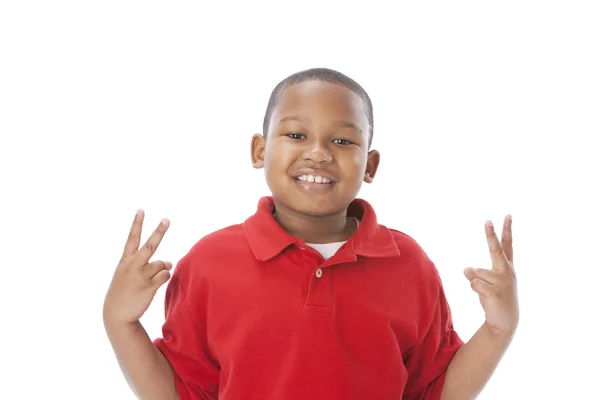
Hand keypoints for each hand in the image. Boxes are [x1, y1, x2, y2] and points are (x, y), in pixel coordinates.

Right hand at [103, 209, 171, 323]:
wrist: (116, 314)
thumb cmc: (124, 292)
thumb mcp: (128, 275)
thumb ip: (149, 265)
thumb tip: (169, 262)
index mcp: (126, 261)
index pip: (132, 238)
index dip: (137, 224)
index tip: (141, 210)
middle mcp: (133, 266)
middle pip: (149, 245)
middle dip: (159, 232)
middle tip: (167, 219)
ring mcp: (140, 276)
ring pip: (162, 263)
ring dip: (162, 268)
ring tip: (151, 279)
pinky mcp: (148, 286)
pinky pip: (165, 275)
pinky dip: (164, 277)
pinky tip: (155, 285)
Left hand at [464, 215, 518, 336]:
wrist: (505, 322)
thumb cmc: (496, 299)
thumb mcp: (487, 283)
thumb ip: (477, 273)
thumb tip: (467, 269)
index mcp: (507, 267)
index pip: (507, 245)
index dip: (506, 230)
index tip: (507, 215)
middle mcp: (507, 271)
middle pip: (496, 250)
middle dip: (491, 235)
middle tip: (487, 220)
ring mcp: (502, 281)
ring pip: (476, 273)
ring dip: (476, 283)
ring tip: (487, 293)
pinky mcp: (495, 291)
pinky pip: (474, 283)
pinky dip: (474, 290)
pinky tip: (485, 298)